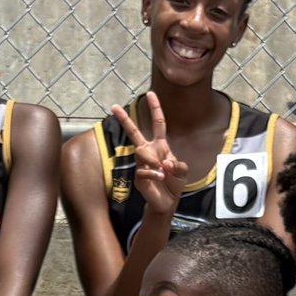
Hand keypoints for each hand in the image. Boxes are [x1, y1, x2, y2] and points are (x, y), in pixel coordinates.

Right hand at [109, 94, 188, 222]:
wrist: (167, 202)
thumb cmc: (174, 184)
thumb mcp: (182, 171)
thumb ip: (178, 165)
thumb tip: (165, 163)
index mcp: (160, 146)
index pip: (157, 124)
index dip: (155, 109)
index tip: (151, 94)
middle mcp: (149, 151)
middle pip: (134, 132)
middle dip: (124, 119)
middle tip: (113, 106)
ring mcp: (141, 163)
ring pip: (142, 152)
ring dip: (154, 161)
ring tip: (164, 172)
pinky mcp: (138, 176)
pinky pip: (144, 170)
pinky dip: (155, 174)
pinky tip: (160, 178)